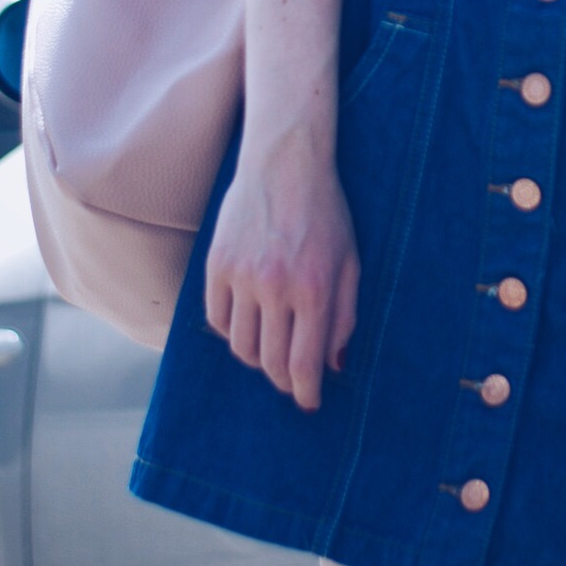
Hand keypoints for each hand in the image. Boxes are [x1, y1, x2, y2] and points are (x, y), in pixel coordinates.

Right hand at [204, 125, 358, 411]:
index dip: (306, 392)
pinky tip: (249, 324)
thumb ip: (344, 315)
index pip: (303, 363)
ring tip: (272, 348)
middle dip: (284, 382)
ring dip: (258, 359)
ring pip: (241, 347)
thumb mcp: (349, 261)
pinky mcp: (216, 264)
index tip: (310, 403)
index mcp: (314, 287)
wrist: (285, 162)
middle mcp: (275, 286)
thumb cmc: (325, 212)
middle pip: (269, 363)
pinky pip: (218, 320)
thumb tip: (335, 365)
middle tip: (292, 382)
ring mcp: (241, 276)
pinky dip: (232, 332)